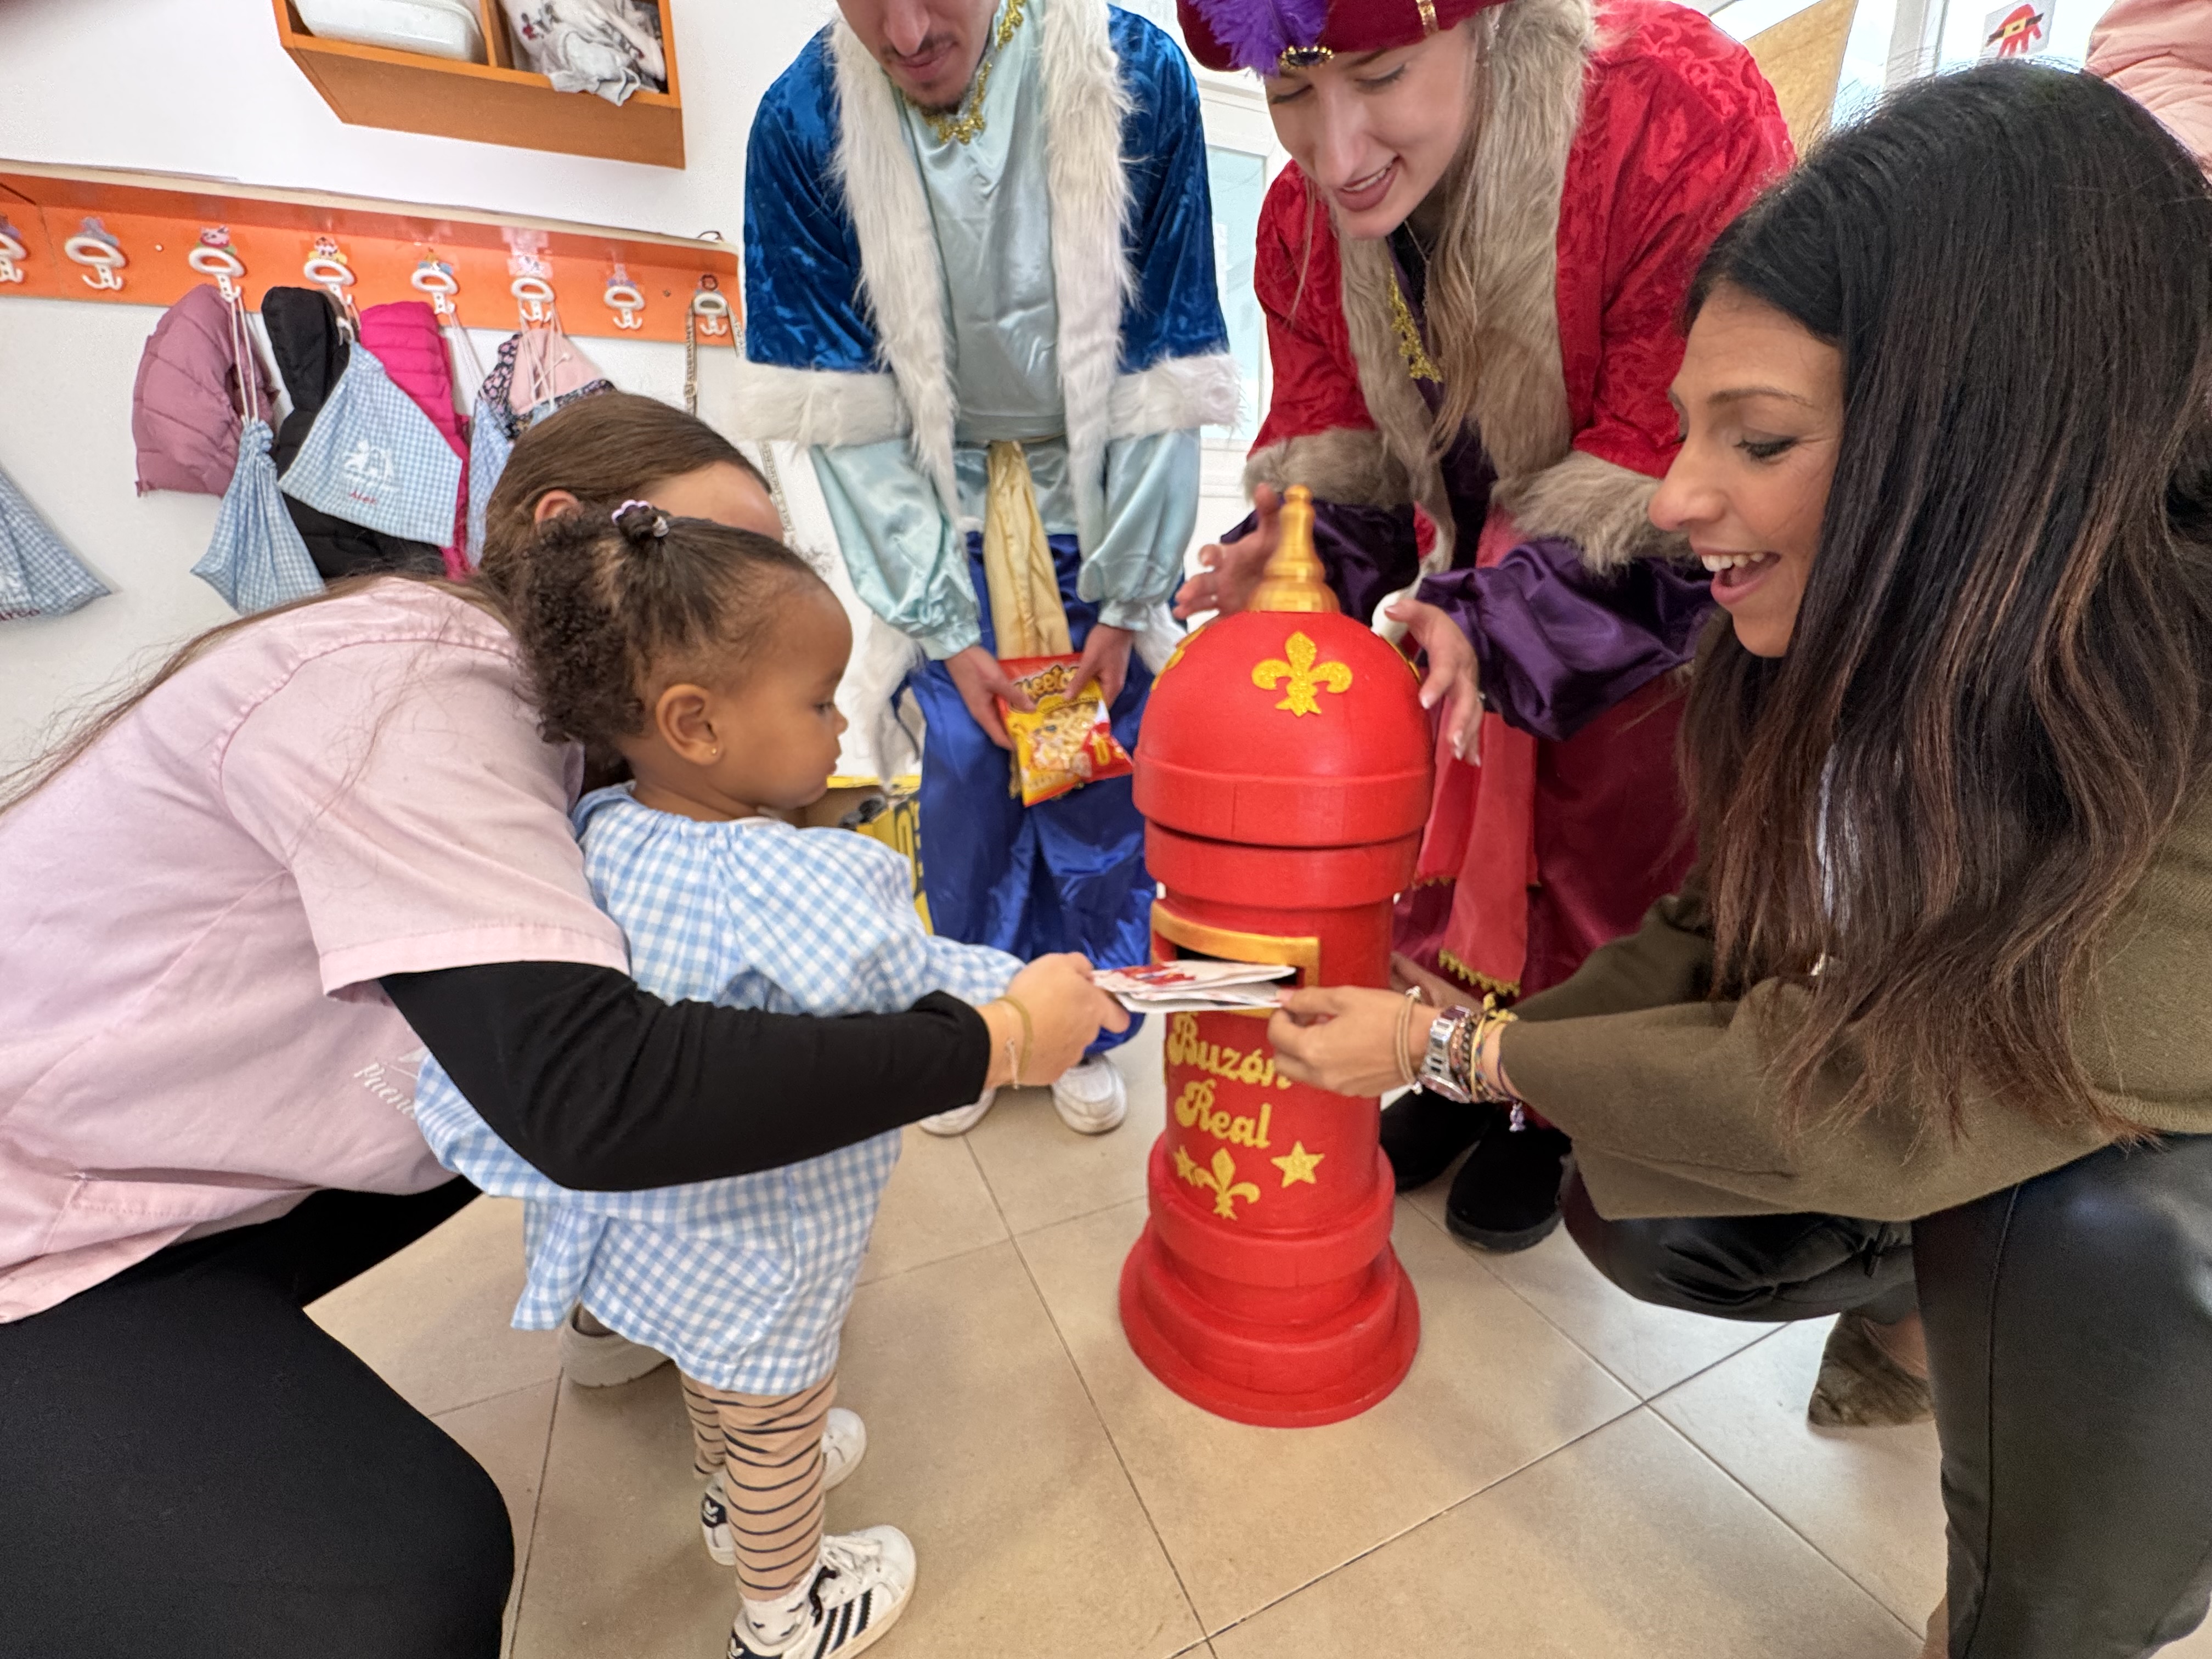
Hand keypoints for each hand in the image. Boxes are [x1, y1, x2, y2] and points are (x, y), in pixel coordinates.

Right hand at [944, 645, 1033, 749]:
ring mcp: (980, 703)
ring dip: (1013, 719)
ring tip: (1032, 718)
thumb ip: (1014, 695)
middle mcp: (981, 712)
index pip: (998, 737)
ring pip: (999, 717)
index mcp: (982, 713)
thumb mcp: (997, 680)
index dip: (1012, 744)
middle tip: (1036, 731)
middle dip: (1016, 731)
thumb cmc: (975, 666)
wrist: (957, 649)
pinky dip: (1008, 707)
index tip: (1029, 746)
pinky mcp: (981, 694)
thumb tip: (1032, 710)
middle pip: (999, 729)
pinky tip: (1020, 702)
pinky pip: (997, 706)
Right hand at [984, 954, 1129, 1087]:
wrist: (1007, 1034)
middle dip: (1075, 1020)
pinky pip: (1051, 1061)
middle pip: (1089, 1028)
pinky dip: (1043, 1054)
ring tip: (1034, 1028)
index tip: (1099, 1005)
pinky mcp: (1053, 1074)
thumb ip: (1079, 965)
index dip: (1114, 1012)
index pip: (1120, 1018)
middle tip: (1051, 1009)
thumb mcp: (1057, 963)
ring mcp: (1071, 1058)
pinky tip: (1027, 1045)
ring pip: (1071, 1046)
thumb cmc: (1035, 993)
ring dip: (1058, 1037)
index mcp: (1095, 1009)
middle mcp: (1089, 1036)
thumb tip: (1088, 974)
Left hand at [1073, 623, 1135, 709]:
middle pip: (1098, 700)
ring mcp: (1113, 676)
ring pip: (1097, 689)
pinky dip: (1087, 682)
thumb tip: (1067, 699)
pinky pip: (1097, 681)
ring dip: (1083, 692)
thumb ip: (1079, 681)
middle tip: (1063, 707)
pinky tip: (1074, 681)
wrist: (1117, 622)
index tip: (1070, 717)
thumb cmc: (1104, 643)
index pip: (1100, 708)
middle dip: (1082, 703)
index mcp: (1113, 687)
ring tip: (1065, 696)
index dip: (1086, 714)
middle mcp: (1115, 685)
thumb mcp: (1089, 662)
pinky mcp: (1110, 668)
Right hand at [1174, 484, 1281, 618]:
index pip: (1214, 553)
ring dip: (1191, 606)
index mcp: (1231, 557)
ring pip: (1203, 602)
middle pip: (1203, 581)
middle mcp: (1223, 578)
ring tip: (1180, 612)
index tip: (1206, 559)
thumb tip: (1263, 486)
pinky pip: (1214, 624)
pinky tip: (1188, 639)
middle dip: (1192, 587)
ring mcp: (1225, 598)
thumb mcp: (1275, 532)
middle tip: (1183, 596)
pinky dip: (1203, 631)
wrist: (1288, 580)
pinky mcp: (1231, 616)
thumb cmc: (1276, 553)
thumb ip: (1269, 511)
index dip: (1208, 554)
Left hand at [1267, 985, 1423, 1096]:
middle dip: (1284, 1040)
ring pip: (1303, 1074)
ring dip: (1303, 1053)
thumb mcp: (1345, 998)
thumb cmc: (1388, 1016)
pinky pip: (1327, 1080)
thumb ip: (1308, 999)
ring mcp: (1339, 1087)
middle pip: (1282, 1063)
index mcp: (1313, 1049)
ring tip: (1324, 1030)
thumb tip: (1282, 998)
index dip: (1280, 1015)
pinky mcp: (1355, 1091)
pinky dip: (1325, 1064)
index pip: (1276, 1035)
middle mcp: (1321, 1075)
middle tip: (1303, 1020)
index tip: (1293, 1005)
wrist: (1427, 1042)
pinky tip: (1344, 1045)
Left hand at [1384, 596, 1482, 761]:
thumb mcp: (1425, 614)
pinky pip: (1475, 721)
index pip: (1445, 669)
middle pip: (1467, 698)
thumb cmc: (1438, 627)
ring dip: (1468, 735)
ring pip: (1474, 713)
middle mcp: (1465, 673)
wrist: (1460, 634)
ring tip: (1460, 755)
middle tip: (1451, 741)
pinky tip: (1471, 761)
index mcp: (1451, 653)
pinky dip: (1474, 742)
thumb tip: (1390, 609)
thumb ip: (1409, 611)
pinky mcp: (1470, 700)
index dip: (1437, 685)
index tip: (1424, 701)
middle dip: (1461, 720)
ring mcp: (1470, 688)